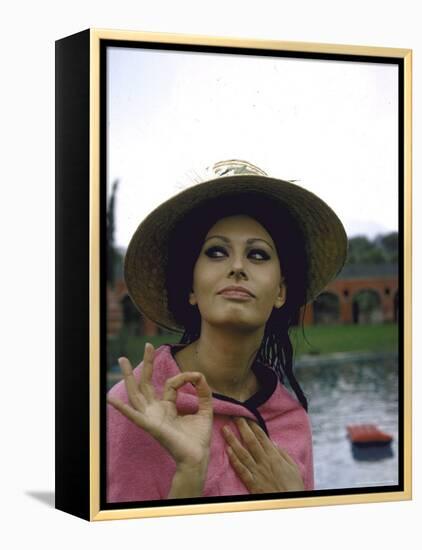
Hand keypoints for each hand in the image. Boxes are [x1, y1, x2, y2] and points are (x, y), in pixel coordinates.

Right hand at [107, 343, 212, 468]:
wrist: (198, 456)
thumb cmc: (199, 438)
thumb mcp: (205, 409)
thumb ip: (203, 392)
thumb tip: (200, 375)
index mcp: (167, 407)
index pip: (170, 384)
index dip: (184, 377)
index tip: (197, 376)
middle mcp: (156, 410)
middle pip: (146, 383)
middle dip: (146, 364)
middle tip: (147, 345)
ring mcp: (151, 417)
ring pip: (136, 394)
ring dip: (129, 377)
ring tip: (122, 360)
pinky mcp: (150, 426)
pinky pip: (134, 416)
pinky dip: (122, 408)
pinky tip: (112, 399)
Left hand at [222, 417, 304, 492]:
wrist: (288, 503)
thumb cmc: (293, 486)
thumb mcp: (293, 467)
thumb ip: (283, 454)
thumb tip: (273, 443)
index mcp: (274, 456)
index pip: (262, 437)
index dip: (253, 426)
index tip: (246, 416)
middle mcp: (264, 461)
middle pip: (250, 441)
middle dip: (242, 427)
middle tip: (234, 416)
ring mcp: (256, 471)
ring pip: (242, 452)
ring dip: (233, 440)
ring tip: (224, 430)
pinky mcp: (251, 482)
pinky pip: (241, 469)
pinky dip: (233, 459)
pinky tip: (227, 450)